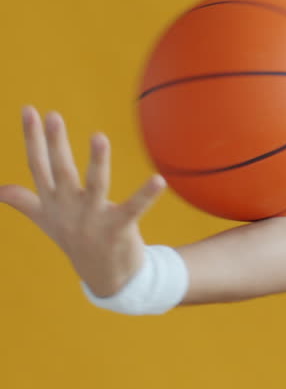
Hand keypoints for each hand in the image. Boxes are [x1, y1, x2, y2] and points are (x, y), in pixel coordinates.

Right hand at [0, 106, 166, 296]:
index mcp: (52, 202)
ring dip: (96, 161)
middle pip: (60, 171)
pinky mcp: (118, 229)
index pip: (38, 166)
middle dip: (55, 144)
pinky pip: (133, 208)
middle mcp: (69, 209)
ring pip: (94, 185)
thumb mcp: (47, 220)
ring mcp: (92, 220)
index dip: (32, 138)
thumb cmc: (76, 241)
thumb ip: (24, 202)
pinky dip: (146, 195)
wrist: (105, 278)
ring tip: (99, 136)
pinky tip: (159, 180)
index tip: (29, 110)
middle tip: (53, 116)